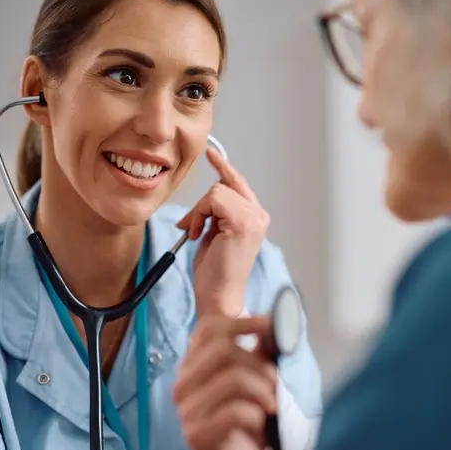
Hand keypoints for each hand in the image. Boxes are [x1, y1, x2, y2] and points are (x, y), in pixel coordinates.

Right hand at [173, 314, 276, 449]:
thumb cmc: (245, 427)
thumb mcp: (255, 384)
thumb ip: (259, 355)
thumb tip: (276, 325)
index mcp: (194, 366)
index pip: (210, 328)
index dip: (244, 321)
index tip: (273, 326)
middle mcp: (184, 385)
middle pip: (224, 350)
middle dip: (260, 363)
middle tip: (275, 382)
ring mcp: (187, 411)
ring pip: (233, 380)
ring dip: (263, 390)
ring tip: (271, 404)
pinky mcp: (197, 435)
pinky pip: (236, 412)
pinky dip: (257, 414)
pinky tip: (261, 422)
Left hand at [177, 147, 268, 317]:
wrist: (218, 296)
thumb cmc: (215, 273)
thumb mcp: (215, 234)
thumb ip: (217, 213)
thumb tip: (208, 198)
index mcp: (255, 218)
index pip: (238, 184)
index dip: (223, 167)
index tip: (211, 153)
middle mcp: (259, 215)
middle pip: (224, 185)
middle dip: (202, 204)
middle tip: (191, 227)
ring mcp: (253, 217)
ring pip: (216, 192)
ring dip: (198, 213)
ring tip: (196, 235)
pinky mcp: (243, 221)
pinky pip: (213, 200)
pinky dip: (199, 215)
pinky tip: (198, 235)